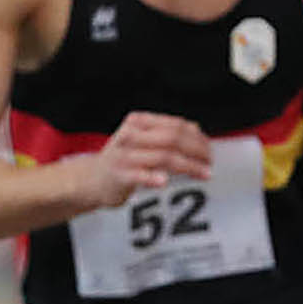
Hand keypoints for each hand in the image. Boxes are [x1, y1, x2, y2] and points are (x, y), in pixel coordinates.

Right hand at [77, 111, 212, 209]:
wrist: (93, 179)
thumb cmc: (124, 159)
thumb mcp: (142, 139)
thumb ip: (166, 133)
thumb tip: (197, 131)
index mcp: (138, 122)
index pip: (175, 125)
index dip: (197, 138)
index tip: (210, 151)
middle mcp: (130, 135)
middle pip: (172, 139)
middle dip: (197, 151)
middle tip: (210, 164)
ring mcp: (124, 155)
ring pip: (163, 156)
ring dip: (188, 166)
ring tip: (203, 174)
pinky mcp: (119, 175)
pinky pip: (140, 175)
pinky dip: (153, 177)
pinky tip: (165, 181)